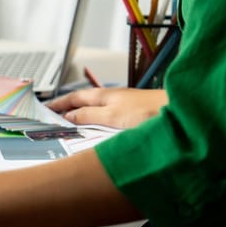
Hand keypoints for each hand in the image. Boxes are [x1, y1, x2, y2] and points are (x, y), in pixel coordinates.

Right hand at [46, 88, 167, 128]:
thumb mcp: (111, 116)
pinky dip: (97, 122)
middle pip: (84, 102)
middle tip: (54, 117)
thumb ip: (88, 116)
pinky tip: (99, 130)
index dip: (58, 104)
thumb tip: (68, 116)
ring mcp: (124, 106)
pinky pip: (108, 117)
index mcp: (104, 95)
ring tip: (72, 125)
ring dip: (82, 116)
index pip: (74, 98)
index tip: (45, 109)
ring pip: (96, 110)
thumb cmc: (150, 111)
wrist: (180, 112)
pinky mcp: (134, 114)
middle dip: (68, 108)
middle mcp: (112, 98)